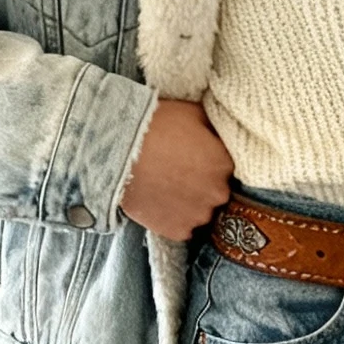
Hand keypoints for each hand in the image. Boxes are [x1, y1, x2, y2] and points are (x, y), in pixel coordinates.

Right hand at [119, 96, 233, 239]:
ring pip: (200, 210)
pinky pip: (182, 227)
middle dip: (201, 183)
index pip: (226, 166)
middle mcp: (217, 193)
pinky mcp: (177, 231)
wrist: (116, 152)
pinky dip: (173, 218)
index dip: (209, 161)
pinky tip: (159, 202)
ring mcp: (198, 215)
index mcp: (224, 163)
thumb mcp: (193, 112)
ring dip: (188, 202)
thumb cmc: (155, 125)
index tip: (194, 156)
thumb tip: (221, 132)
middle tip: (178, 171)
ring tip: (166, 187)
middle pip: (216, 190)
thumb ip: (215, 126)